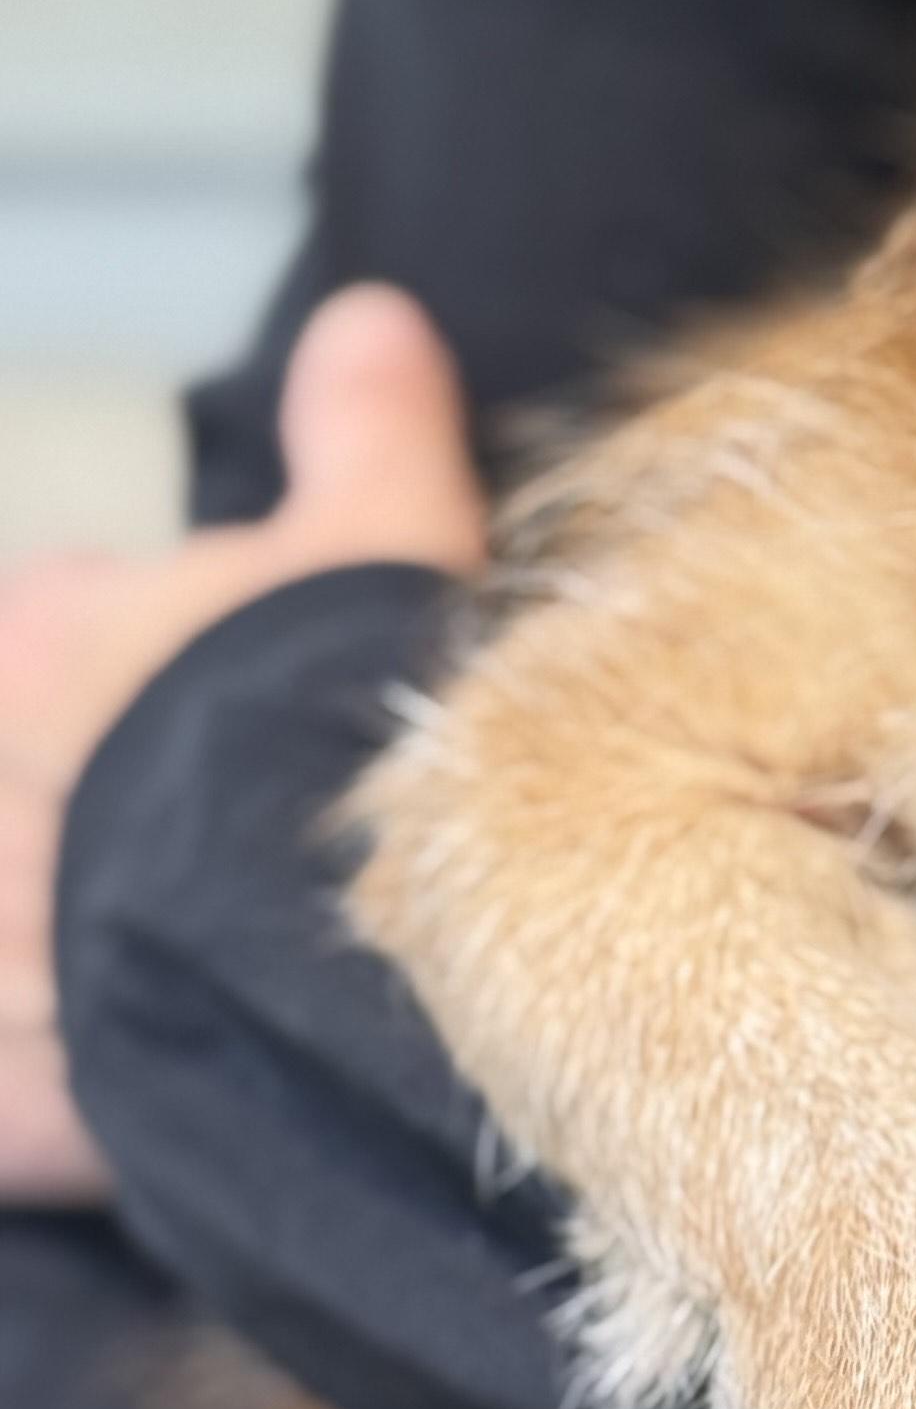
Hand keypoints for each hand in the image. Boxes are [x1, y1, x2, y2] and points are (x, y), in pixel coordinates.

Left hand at [0, 285, 487, 1203]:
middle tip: (233, 864)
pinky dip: (64, 1089)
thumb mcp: (384, 547)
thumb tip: (372, 317)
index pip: (67, 638)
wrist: (327, 931)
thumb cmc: (338, 727)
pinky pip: (27, 1091)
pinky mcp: (8, 1092)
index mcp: (45, 635)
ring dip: (82, 931)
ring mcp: (0, 938)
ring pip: (36, 917)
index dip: (163, 683)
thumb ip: (367, 429)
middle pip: (44, 782)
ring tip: (206, 975)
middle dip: (103, 807)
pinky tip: (146, 1088)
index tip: (245, 725)